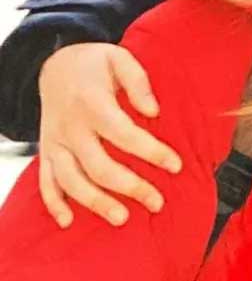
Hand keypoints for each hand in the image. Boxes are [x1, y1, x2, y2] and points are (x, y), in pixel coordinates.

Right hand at [37, 43, 181, 228]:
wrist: (55, 65)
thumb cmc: (94, 65)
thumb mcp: (118, 58)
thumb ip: (138, 81)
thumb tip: (153, 110)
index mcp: (91, 103)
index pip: (123, 134)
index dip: (151, 151)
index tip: (176, 165)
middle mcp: (70, 127)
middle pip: (99, 165)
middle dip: (130, 187)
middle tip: (157, 202)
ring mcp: (55, 142)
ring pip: (71, 180)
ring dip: (95, 202)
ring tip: (122, 218)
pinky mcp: (47, 151)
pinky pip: (45, 182)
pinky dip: (54, 203)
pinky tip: (68, 222)